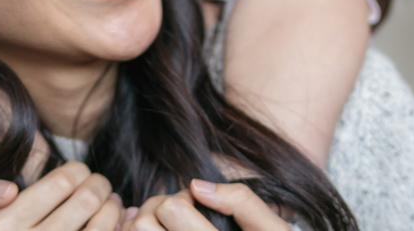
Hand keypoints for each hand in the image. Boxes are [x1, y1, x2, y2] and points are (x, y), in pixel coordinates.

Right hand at [0, 161, 123, 230]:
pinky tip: (112, 224)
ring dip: (112, 208)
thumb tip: (9, 191)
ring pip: (101, 227)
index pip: (60, 183)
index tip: (79, 171)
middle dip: (99, 184)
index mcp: (3, 225)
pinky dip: (115, 229)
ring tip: (109, 202)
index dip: (77, 170)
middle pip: (86, 200)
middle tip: (99, 184)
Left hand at [120, 180, 289, 230]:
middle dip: (155, 209)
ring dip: (142, 226)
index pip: (173, 209)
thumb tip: (197, 186)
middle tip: (174, 213)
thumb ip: (242, 202)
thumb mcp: (272, 229)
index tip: (195, 204)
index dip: (183, 197)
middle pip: (144, 225)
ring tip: (163, 227)